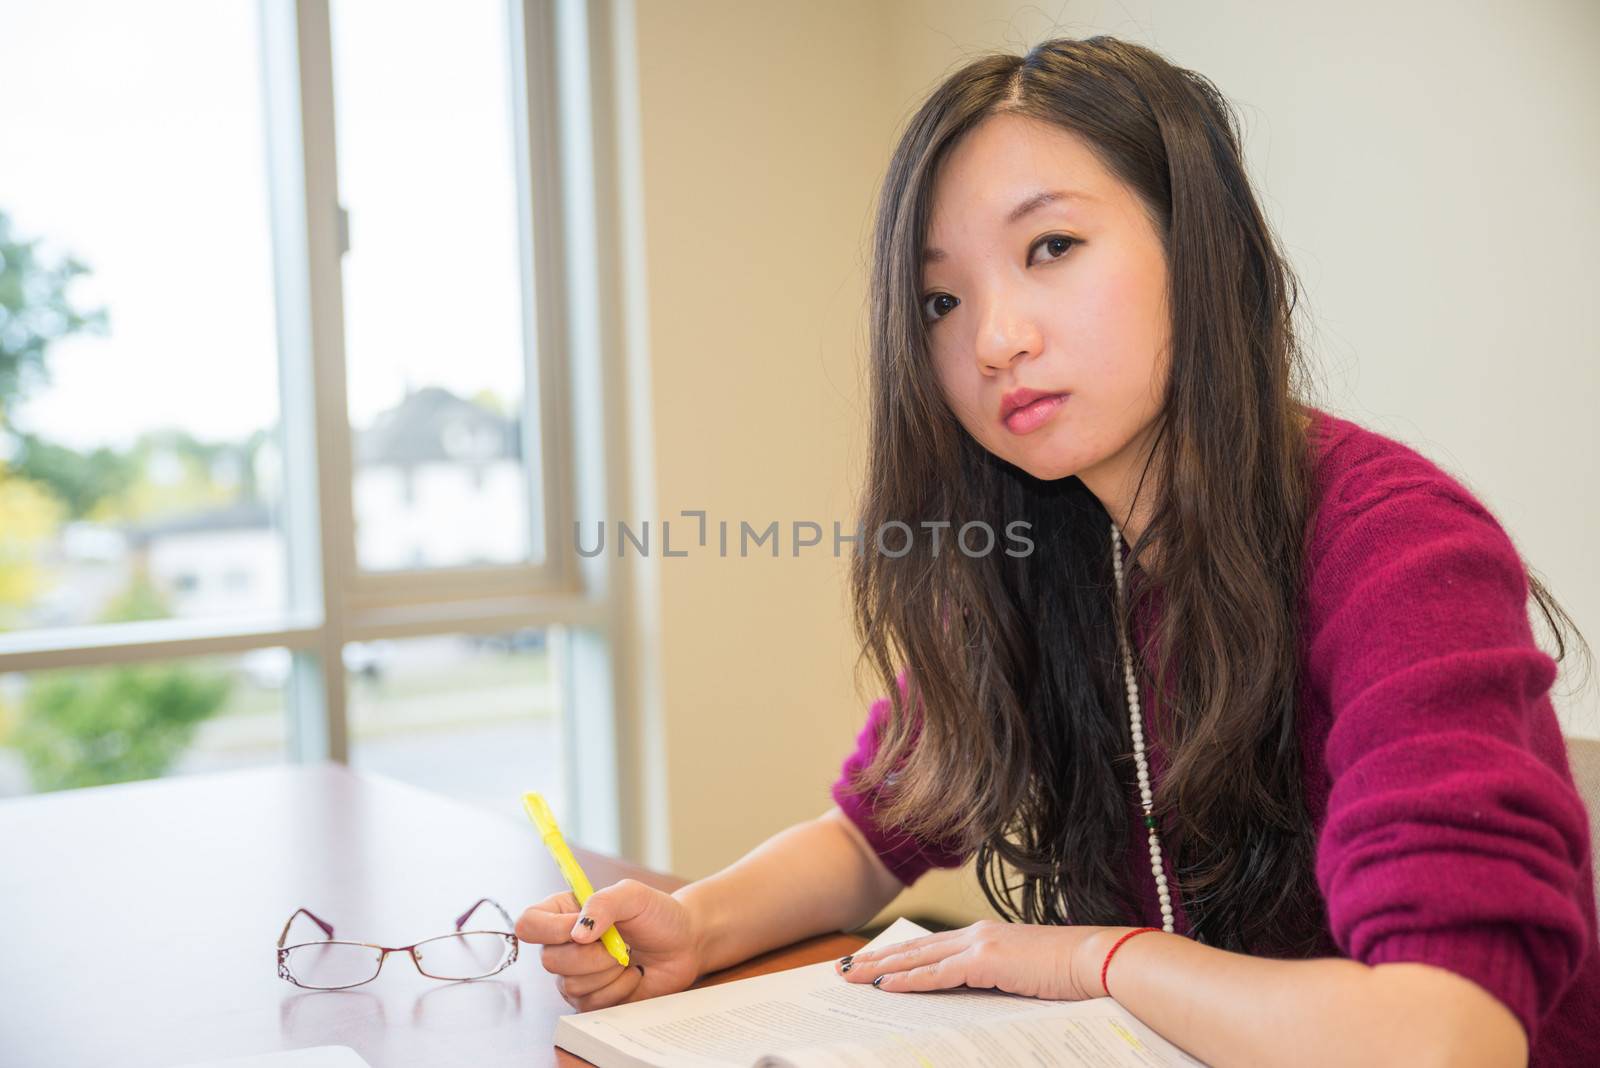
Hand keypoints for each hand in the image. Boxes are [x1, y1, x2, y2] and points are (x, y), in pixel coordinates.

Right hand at [515, 879, 703, 1010]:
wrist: (683, 945)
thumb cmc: (657, 915)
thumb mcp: (633, 895)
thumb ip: (603, 903)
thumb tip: (577, 933)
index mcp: (563, 912)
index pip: (529, 924)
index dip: (551, 930)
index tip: (583, 929)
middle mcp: (562, 945)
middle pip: (549, 961)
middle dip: (591, 956)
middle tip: (619, 945)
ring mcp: (574, 975)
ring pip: (570, 985)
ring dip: (608, 972)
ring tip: (627, 957)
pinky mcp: (591, 1000)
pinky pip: (590, 1004)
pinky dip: (618, 989)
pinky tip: (631, 976)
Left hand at [834, 919, 1125, 1000]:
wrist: (1099, 961)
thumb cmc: (1071, 974)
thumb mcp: (1025, 977)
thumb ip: (997, 981)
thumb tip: (974, 1001)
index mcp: (987, 937)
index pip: (932, 947)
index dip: (900, 955)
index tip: (873, 962)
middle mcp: (978, 934)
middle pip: (916, 949)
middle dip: (879, 959)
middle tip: (846, 967)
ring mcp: (981, 944)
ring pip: (919, 958)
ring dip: (883, 968)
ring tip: (854, 976)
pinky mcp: (987, 961)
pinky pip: (939, 974)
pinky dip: (911, 980)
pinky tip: (887, 986)